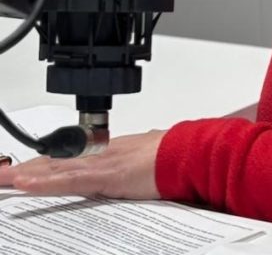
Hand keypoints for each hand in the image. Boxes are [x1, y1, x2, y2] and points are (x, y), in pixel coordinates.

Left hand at [0, 130, 164, 199]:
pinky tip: (24, 184)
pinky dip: (45, 182)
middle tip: (2, 174)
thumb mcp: (151, 160)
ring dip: (24, 175)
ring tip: (2, 179)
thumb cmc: (178, 155)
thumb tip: (137, 172)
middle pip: (55, 161)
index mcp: (112, 151)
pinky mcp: (105, 174)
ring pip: (55, 169)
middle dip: (26, 169)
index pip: (69, 159)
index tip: (24, 170)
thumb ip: (137, 165)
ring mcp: (102, 162)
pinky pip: (68, 180)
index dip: (44, 163)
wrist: (190, 152)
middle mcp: (102, 153)